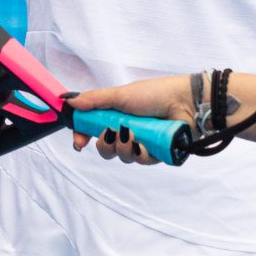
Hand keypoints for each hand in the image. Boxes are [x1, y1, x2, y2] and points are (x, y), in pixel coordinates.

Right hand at [63, 75, 192, 164]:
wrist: (187, 102)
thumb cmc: (156, 94)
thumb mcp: (120, 95)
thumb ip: (93, 100)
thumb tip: (68, 101)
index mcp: (116, 115)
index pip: (92, 130)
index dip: (83, 137)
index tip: (79, 142)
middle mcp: (127, 130)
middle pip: (105, 148)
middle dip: (105, 145)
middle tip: (113, 134)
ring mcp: (142, 142)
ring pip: (122, 157)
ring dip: (124, 148)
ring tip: (133, 136)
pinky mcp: (157, 153)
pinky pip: (142, 161)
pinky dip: (141, 154)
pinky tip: (145, 144)